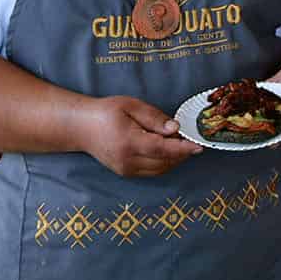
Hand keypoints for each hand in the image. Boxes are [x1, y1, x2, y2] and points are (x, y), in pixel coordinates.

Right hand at [78, 96, 197, 177]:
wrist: (81, 127)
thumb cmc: (106, 112)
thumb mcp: (131, 106)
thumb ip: (155, 118)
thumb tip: (175, 129)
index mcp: (129, 143)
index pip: (163, 149)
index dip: (183, 148)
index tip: (199, 145)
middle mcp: (127, 161)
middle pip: (164, 162)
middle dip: (182, 152)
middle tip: (190, 136)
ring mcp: (125, 170)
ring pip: (160, 170)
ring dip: (174, 159)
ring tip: (179, 141)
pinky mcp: (125, 173)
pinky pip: (152, 171)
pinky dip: (164, 162)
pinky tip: (166, 148)